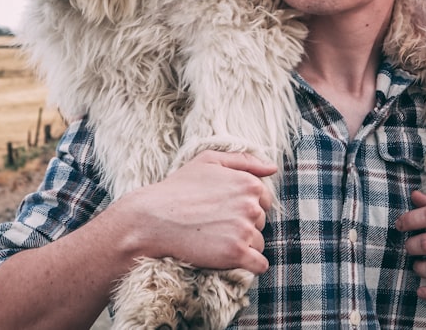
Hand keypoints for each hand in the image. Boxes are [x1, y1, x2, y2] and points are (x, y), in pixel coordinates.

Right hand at [112, 150, 276, 273]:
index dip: (244, 207)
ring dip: (244, 245)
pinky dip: (251, 265)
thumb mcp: (209, 160)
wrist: (152, 220)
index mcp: (249, 184)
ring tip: (216, 241)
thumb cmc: (178, 188)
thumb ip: (244, 160)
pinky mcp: (236, 254)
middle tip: (215, 225)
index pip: (264, 201)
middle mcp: (251, 206)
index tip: (224, 211)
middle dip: (243, 225)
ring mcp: (244, 231)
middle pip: (261, 222)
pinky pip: (259, 265)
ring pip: (259, 243)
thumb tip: (273, 169)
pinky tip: (235, 261)